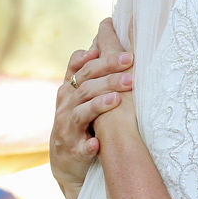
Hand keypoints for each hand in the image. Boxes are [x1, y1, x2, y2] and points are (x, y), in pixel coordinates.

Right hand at [49, 42, 133, 198]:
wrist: (66, 159)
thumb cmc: (81, 120)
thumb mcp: (83, 93)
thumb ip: (92, 70)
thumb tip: (106, 39)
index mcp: (70, 88)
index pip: (81, 66)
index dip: (97, 57)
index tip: (119, 50)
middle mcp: (66, 104)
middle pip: (86, 84)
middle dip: (108, 75)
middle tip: (131, 66)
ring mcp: (67, 127)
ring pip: (81, 111)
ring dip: (99, 104)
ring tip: (117, 99)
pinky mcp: (72, 150)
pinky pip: (80, 147)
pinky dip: (88, 145)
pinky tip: (97, 144)